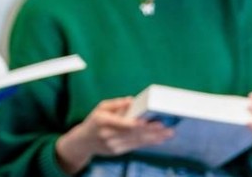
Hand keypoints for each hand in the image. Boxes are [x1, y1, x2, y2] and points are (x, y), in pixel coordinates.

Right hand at [54, 98, 173, 173]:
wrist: (83, 142)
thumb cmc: (94, 121)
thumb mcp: (101, 108)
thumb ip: (117, 104)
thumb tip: (132, 100)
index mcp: (102, 121)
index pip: (122, 123)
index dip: (137, 124)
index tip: (149, 121)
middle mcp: (107, 135)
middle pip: (133, 133)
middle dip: (152, 131)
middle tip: (167, 128)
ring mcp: (112, 145)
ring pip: (136, 141)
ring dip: (154, 138)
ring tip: (168, 134)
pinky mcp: (117, 152)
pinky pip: (135, 147)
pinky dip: (148, 143)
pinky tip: (158, 139)